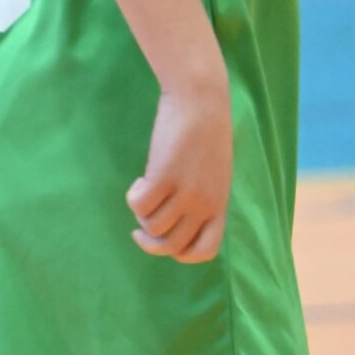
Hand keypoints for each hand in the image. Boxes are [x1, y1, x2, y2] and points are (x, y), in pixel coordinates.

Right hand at [127, 78, 231, 261]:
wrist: (202, 101)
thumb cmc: (206, 134)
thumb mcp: (214, 175)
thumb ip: (203, 200)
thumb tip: (176, 224)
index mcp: (220, 205)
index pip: (205, 251)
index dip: (181, 254)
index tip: (166, 239)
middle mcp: (205, 204)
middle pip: (171, 246)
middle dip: (150, 241)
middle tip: (140, 228)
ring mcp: (185, 193)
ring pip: (152, 227)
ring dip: (142, 214)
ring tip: (146, 189)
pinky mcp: (164, 177)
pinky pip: (139, 205)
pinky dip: (134, 196)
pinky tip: (141, 179)